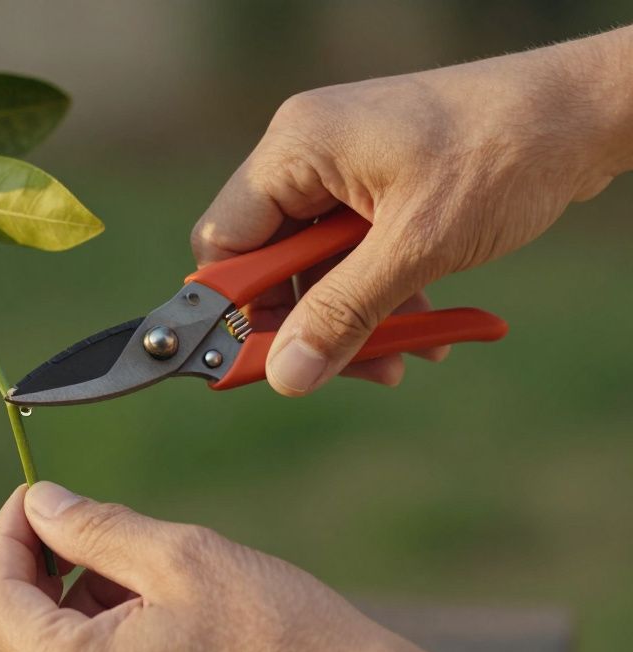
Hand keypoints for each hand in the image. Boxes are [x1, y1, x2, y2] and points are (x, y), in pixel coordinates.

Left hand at [0, 482, 630, 651]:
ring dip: (53, 605)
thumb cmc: (278, 636)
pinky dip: (80, 638)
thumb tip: (39, 502)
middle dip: (23, 570)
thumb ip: (93, 528)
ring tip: (115, 564)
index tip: (33, 493)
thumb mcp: (179, 557)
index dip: (7, 533)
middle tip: (66, 523)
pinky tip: (134, 604)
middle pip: (1, 635)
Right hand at [191, 27, 632, 395]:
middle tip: (342, 369)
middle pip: (271, 260)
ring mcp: (344, 168)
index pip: (224, 241)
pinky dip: (382, 292)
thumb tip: (286, 376)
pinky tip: (428, 327)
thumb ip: (343, 313)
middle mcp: (309, 152)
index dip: (237, 307)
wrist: (587, 114)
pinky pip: (354, 252)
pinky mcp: (378, 184)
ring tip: (404, 356)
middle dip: (310, 320)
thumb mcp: (418, 247)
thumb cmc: (505, 154)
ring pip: (317, 265)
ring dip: (355, 316)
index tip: (259, 361)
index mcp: (297, 148)